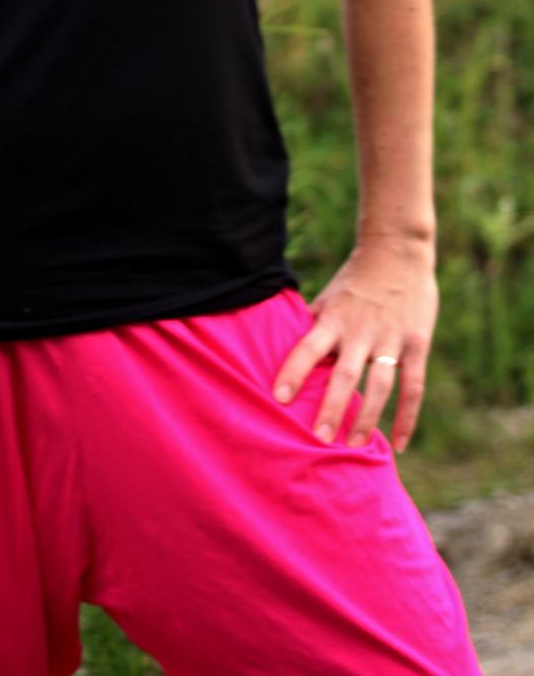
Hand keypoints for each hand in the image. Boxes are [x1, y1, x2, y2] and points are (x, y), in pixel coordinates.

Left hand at [271, 238, 437, 452]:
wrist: (398, 250)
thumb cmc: (355, 279)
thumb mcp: (329, 297)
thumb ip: (312, 325)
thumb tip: (281, 350)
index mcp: (334, 318)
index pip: (308, 348)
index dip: (293, 372)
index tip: (279, 398)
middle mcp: (361, 330)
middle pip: (345, 374)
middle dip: (332, 407)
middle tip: (320, 438)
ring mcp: (390, 338)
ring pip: (380, 385)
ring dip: (368, 417)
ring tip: (355, 445)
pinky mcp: (416, 344)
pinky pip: (413, 386)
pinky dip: (408, 417)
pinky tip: (399, 444)